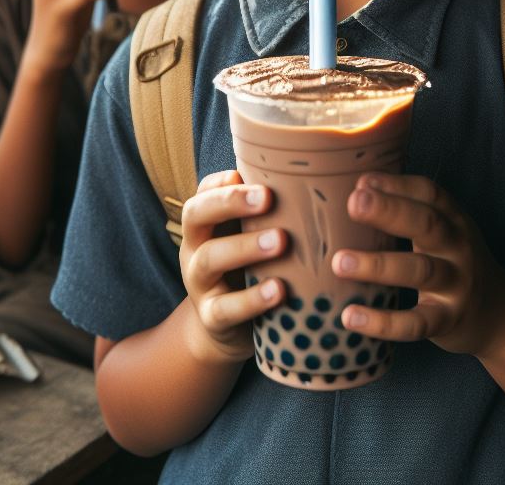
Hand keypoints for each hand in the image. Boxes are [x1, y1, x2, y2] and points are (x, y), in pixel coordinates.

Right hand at [180, 170, 286, 363]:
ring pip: (211, 258)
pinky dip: (252, 299)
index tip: (249, 174)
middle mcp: (194, 247)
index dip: (223, 183)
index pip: (204, 192)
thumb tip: (309, 176)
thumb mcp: (246, 236)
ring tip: (280, 241)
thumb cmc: (245, 267)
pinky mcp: (212, 318)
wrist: (223, 329)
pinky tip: (279, 289)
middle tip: (267, 197)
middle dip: (230, 202)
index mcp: (204, 223)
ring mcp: (199, 283)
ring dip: (245, 246)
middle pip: (196, 215)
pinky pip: (226, 308)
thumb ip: (265, 211)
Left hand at [332, 173, 504, 359]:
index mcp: (453, 219)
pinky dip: (384, 322)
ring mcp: (456, 284)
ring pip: (420, 271)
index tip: (362, 182)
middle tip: (354, 203)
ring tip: (339, 263)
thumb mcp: (443, 230)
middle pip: (427, 224)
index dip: (397, 185)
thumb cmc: (454, 262)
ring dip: (379, 265)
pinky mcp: (449, 320)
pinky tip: (351, 317)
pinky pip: (417, 322)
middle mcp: (458, 247)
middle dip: (390, 211)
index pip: (429, 193)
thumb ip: (408, 211)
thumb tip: (357, 189)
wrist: (501, 314)